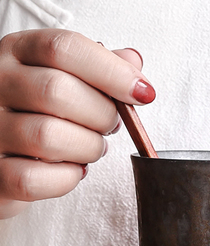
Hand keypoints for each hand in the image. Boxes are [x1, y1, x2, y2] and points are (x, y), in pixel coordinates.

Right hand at [0, 28, 154, 218]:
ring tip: (90, 148)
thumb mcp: (64, 77)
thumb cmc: (39, 113)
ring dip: (88, 149)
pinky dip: (66, 178)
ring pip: (48, 137)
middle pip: (57, 91)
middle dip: (102, 116)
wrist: (4, 156)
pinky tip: (72, 169)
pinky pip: (33, 178)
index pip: (64, 49)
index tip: (142, 93)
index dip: (112, 72)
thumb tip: (132, 63)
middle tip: (110, 126)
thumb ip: (98, 68)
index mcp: (17, 52)